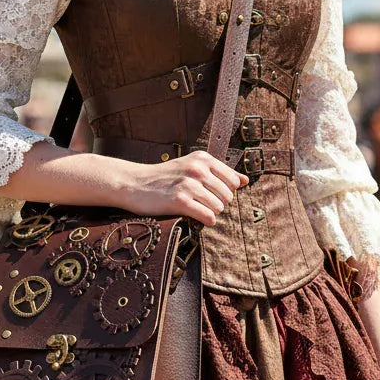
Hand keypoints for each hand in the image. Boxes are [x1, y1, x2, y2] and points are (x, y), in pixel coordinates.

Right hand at [121, 151, 248, 225]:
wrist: (133, 183)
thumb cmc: (164, 177)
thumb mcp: (191, 166)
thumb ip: (219, 172)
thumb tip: (245, 180)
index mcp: (202, 158)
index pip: (234, 181)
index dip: (225, 191)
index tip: (210, 194)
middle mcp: (197, 169)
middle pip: (228, 196)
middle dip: (218, 203)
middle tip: (201, 203)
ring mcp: (189, 185)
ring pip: (220, 207)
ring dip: (210, 212)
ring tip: (196, 209)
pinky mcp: (180, 201)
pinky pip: (208, 217)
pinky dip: (206, 221)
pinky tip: (195, 217)